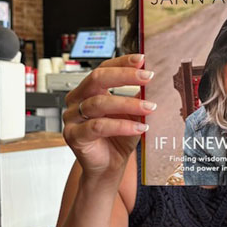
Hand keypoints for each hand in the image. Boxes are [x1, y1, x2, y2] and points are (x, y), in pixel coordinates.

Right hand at [63, 54, 155, 180]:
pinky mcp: (73, 136)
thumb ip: (138, 98)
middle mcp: (76, 100)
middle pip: (97, 78)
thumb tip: (153, 81)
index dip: (122, 62)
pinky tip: (139, 128)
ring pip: (99, 103)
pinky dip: (121, 126)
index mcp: (88, 90)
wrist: (109, 167)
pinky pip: (98, 126)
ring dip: (128, 104)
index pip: (103, 69)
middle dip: (125, 76)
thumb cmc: (118, 139)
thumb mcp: (132, 114)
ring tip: (150, 108)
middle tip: (147, 77)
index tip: (142, 59)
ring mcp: (72, 118)